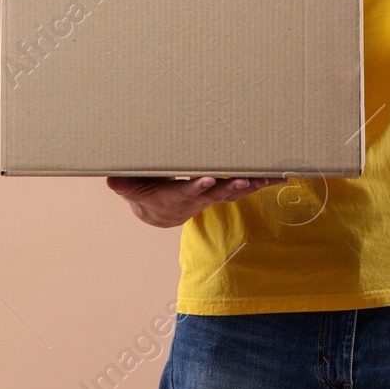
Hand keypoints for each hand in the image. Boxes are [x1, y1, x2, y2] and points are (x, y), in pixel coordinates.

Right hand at [106, 174, 284, 228]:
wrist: (157, 212)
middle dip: (231, 187)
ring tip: (271, 178)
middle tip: (246, 180)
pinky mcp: (221, 192)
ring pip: (234, 192)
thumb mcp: (129, 188)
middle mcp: (196, 200)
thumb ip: (123, 185)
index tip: (206, 181)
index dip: (195, 188)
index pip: (186, 193)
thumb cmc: (142, 191)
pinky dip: (260, 182)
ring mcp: (211, 197)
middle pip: (216, 194)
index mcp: (174, 197)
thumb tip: (111, 179)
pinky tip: (278, 176)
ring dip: (253, 186)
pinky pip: (242, 188)